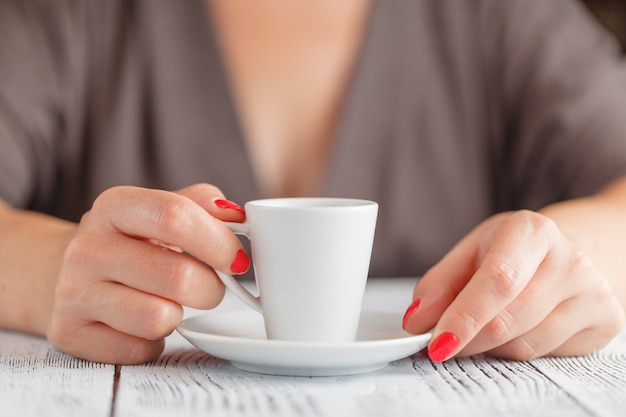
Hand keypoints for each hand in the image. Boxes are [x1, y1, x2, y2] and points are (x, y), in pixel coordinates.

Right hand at [47, 184, 248, 363]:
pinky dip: (154, 341)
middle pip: (177, 276)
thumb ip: (202, 205)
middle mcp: (87, 248)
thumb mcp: (160, 210)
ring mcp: (74, 293)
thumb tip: (236, 216)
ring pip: (158, 318)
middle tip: (209, 287)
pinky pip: (139, 349)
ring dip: (179, 316)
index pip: (175, 217)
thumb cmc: (132, 241)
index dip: (218, 241)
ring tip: (171, 303)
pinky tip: (143, 323)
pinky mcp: (72, 333)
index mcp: (114, 207)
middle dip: (211, 289)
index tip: (237, 259)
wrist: (70, 271)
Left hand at [402, 210, 624, 361]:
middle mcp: (570, 259)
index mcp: (532, 231)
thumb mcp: (470, 253)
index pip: (498, 281)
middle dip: (467, 340)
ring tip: (479, 331)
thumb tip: (415, 322)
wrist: (573, 250)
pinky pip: (546, 356)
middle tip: (442, 345)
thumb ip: (438, 284)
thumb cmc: (512, 252)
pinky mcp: (606, 322)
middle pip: (509, 320)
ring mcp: (594, 292)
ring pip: (525, 345)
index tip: (436, 344)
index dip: (464, 317)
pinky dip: (516, 352)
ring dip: (489, 349)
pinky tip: (513, 331)